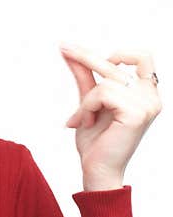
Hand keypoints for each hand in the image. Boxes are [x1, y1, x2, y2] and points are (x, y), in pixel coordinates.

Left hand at [60, 44, 161, 188]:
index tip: (87, 52)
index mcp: (146, 93)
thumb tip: (70, 52)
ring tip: (83, 119)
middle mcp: (152, 96)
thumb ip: (84, 76)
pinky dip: (87, 107)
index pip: (142, 58)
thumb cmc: (96, 140)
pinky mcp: (138, 113)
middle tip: (63, 48)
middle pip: (119, 63)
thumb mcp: (89, 101)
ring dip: (86, 101)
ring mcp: (148, 104)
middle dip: (86, 56)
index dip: (119, 51)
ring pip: (106, 82)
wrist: (96, 168)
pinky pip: (103, 94)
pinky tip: (87, 123)